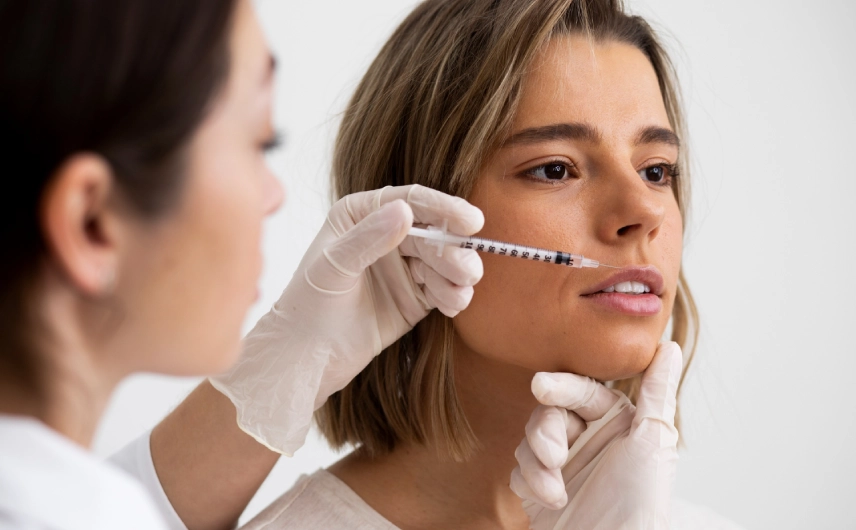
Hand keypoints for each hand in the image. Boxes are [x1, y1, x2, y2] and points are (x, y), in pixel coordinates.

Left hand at [210, 185, 483, 454]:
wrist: (306, 359)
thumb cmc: (306, 306)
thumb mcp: (333, 267)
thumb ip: (368, 239)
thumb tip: (405, 210)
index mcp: (362, 214)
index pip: (411, 201)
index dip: (444, 208)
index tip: (471, 221)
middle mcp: (387, 235)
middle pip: (434, 233)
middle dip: (454, 251)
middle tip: (467, 271)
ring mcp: (403, 267)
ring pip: (444, 261)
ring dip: (458, 275)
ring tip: (460, 293)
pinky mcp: (415, 298)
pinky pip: (443, 289)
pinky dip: (454, 295)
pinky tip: (453, 304)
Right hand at [510, 342, 682, 528]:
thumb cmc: (640, 504)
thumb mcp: (653, 441)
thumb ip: (657, 392)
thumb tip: (669, 346)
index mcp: (615, 422)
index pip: (581, 391)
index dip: (560, 386)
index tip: (541, 386)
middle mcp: (587, 439)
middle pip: (549, 413)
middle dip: (545, 432)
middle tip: (553, 456)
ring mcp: (562, 464)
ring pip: (529, 440)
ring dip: (537, 465)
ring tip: (553, 492)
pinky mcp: (540, 488)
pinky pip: (519, 469)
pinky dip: (530, 483)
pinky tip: (548, 500)